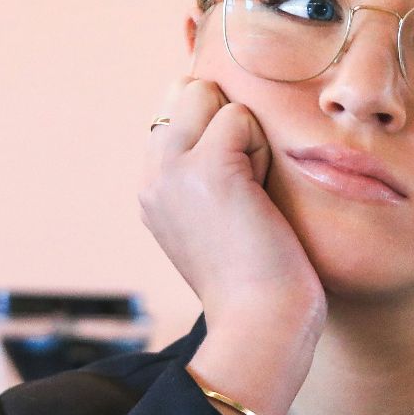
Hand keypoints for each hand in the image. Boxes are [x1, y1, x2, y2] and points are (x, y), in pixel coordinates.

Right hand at [139, 76, 325, 334]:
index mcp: (152, 188)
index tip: (237, 182)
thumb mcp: (217, 219)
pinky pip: (240, 117)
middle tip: (247, 184)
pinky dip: (262, 150)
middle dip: (228, 121)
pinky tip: (259, 197)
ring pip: (209, 96)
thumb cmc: (257, 279)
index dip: (215, 125)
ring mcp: (172, 169)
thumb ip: (207, 172)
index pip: (173, 110)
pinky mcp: (207, 167)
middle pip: (187, 91)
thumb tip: (230, 119)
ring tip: (252, 193)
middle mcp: (151, 175)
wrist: (260, 323)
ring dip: (247, 136)